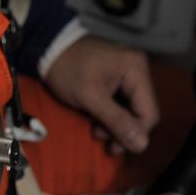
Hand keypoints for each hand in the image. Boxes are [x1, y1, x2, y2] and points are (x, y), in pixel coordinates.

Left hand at [44, 34, 158, 154]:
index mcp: (135, 68)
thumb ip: (117, 121)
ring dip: (116, 126)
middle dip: (124, 131)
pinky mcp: (117, 77)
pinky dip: (111, 116)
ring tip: (97, 132)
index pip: (149, 112)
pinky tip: (97, 123)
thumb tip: (142, 146)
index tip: (116, 147)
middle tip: (105, 143)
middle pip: (141, 112)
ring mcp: (128, 72)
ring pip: (131, 110)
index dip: (136, 134)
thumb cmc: (67, 69)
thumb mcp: (90, 97)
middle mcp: (137, 69)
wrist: (46, 47)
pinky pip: (122, 103)